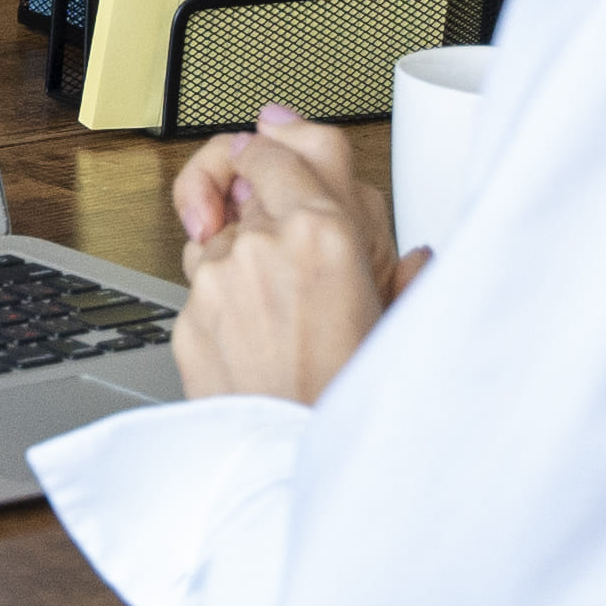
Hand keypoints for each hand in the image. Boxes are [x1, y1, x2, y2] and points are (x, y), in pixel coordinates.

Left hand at [166, 104, 421, 405]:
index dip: (268, 150)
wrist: (299, 456)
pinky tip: (257, 338)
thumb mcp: (397, 312)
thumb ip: (400, 266)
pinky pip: (200, 290)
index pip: (272, 149)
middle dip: (260, 213)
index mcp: (322, 232)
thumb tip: (417, 255)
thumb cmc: (352, 392)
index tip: (267, 152)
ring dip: (240, 260)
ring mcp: (218, 280)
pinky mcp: (188, 315)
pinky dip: (222, 303)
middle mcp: (262, 245)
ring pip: (217, 242)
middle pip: (241, 193)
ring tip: (280, 310)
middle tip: (285, 249)